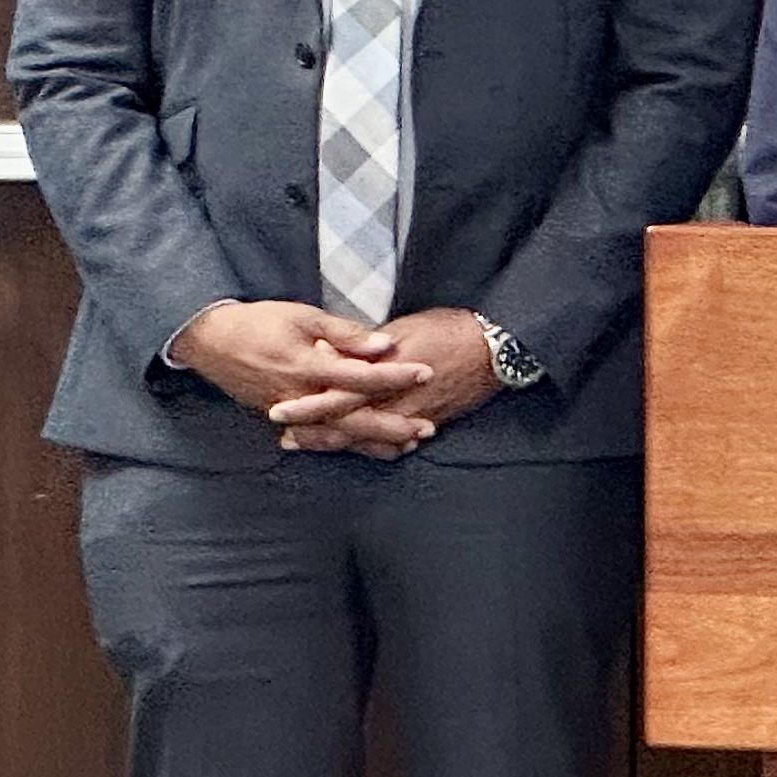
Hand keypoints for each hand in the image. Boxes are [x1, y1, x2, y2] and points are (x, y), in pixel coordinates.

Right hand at [175, 301, 432, 440]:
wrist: (209, 340)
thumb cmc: (259, 322)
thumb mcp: (303, 316)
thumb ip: (346, 333)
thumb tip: (384, 344)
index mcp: (308, 367)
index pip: (362, 377)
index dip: (396, 375)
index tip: (427, 372)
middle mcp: (300, 397)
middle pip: (354, 419)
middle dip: (393, 426)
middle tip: (429, 428)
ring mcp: (289, 413)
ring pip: (338, 436)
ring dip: (373, 442)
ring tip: (408, 445)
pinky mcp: (281, 419)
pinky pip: (318, 438)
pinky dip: (346, 445)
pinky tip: (369, 448)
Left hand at [274, 310, 497, 456]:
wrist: (497, 348)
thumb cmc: (449, 328)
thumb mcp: (405, 328)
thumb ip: (368, 346)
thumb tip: (333, 354)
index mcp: (388, 373)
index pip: (339, 396)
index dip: (308, 407)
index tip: (279, 411)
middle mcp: (399, 400)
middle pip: (348, 426)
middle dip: (315, 434)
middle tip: (286, 439)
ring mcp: (415, 415)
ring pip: (369, 439)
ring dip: (337, 444)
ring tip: (308, 445)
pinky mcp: (430, 421)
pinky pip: (396, 443)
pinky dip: (373, 448)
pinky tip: (357, 448)